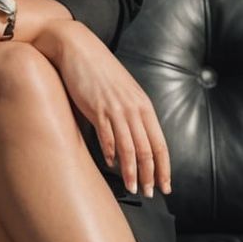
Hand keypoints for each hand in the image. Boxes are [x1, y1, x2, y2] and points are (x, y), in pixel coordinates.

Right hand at [44, 25, 171, 197]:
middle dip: (151, 175)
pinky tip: (112, 165)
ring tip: (133, 188)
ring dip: (132, 172)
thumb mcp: (121, 93)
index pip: (160, 143)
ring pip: (131, 148)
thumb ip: (127, 115)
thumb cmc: (98, 71)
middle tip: (150, 194)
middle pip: (148, 149)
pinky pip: (108, 137)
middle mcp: (134, 108)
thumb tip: (127, 145)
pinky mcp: (97, 108)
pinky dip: (112, 154)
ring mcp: (116, 108)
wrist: (77, 47)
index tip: (166, 185)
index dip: (164, 167)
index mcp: (143, 105)